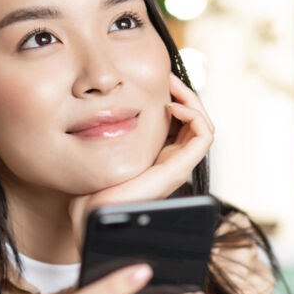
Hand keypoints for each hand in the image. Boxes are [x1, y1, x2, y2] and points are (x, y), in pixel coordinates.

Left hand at [69, 73, 214, 244]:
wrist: (91, 216)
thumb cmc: (90, 189)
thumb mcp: (101, 154)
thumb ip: (107, 137)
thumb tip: (100, 112)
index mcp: (156, 159)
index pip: (180, 125)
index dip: (176, 100)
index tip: (159, 83)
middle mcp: (170, 163)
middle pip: (193, 123)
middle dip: (185, 96)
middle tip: (168, 77)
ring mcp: (176, 167)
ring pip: (202, 127)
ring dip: (193, 101)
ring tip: (173, 86)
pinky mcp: (177, 170)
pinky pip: (203, 137)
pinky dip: (196, 116)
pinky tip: (173, 106)